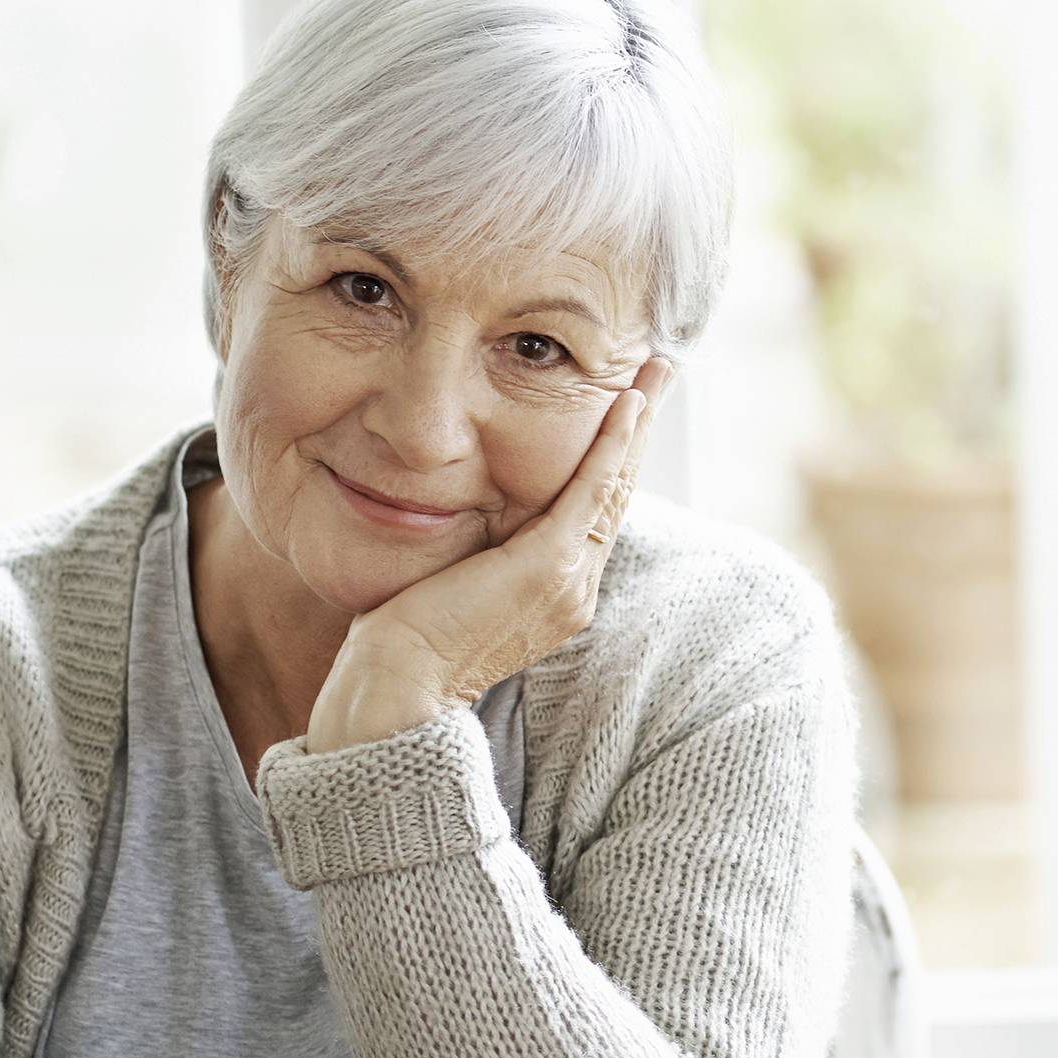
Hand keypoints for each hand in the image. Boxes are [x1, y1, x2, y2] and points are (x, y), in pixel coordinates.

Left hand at [306, 356, 671, 751]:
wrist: (399, 688)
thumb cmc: (404, 644)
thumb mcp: (451, 584)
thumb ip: (475, 552)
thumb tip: (460, 513)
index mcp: (558, 594)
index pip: (594, 511)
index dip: (614, 456)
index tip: (625, 410)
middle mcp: (576, 588)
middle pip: (618, 491)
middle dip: (641, 427)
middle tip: (659, 370)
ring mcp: (570, 579)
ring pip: (615, 485)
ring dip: (638, 422)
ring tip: (655, 371)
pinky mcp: (551, 564)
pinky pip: (593, 490)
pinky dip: (614, 444)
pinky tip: (627, 404)